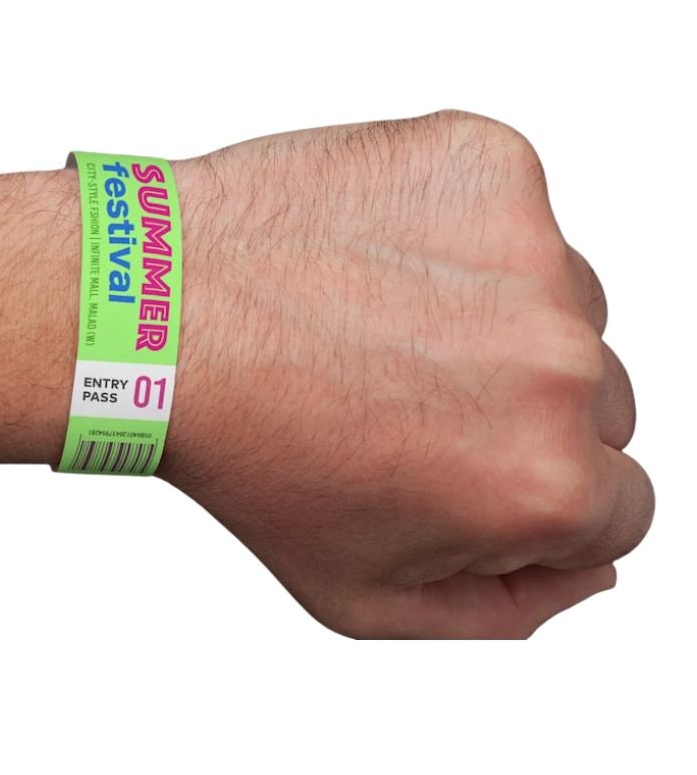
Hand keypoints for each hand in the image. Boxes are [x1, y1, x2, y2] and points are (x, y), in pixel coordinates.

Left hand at [161, 111, 653, 637]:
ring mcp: (528, 251)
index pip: (617, 507)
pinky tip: (376, 260)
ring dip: (494, 318)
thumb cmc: (241, 449)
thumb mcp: (358, 594)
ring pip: (562, 303)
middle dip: (519, 411)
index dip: (531, 495)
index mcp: (542, 482)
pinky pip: (511, 216)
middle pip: (601, 404)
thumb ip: (497, 611)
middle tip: (404, 396)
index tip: (459, 463)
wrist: (156, 316)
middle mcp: (559, 365)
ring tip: (379, 325)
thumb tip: (584, 575)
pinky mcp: (489, 164)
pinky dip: (458, 236)